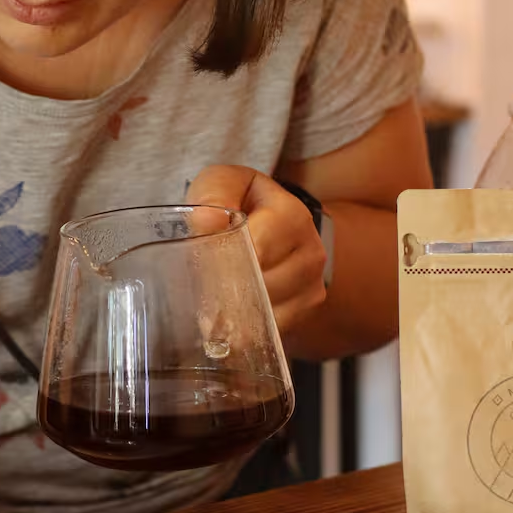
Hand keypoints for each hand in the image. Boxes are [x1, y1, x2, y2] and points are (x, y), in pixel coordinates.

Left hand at [187, 165, 326, 333]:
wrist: (270, 224)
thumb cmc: (240, 203)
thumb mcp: (223, 183)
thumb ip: (214, 193)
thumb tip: (208, 221)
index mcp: (292, 216)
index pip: (257, 249)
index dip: (225, 260)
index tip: (201, 265)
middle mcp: (310, 251)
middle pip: (262, 285)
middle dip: (226, 290)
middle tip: (201, 289)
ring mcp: (312, 283)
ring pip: (267, 312)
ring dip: (236, 312)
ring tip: (215, 303)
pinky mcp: (306, 307)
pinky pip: (274, 329)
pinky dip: (250, 327)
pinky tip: (234, 315)